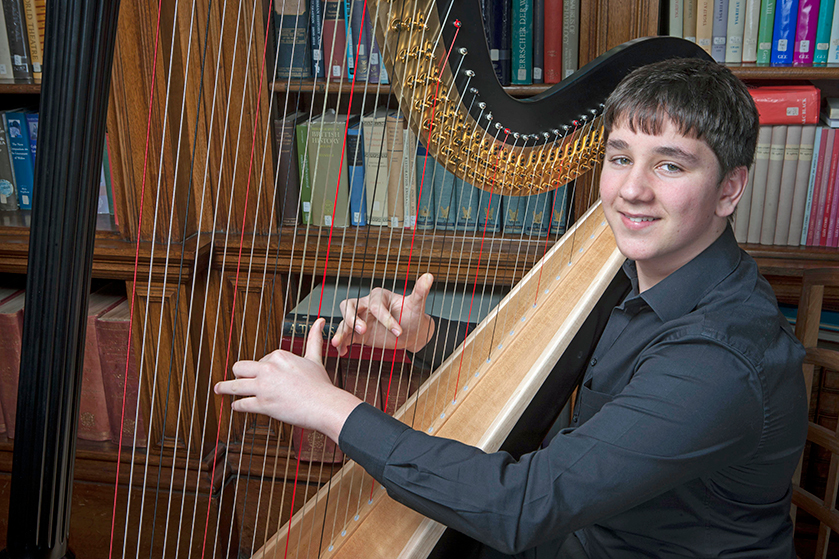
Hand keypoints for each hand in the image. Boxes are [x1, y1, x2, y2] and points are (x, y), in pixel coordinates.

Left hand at [214, 319, 361, 441]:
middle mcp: (268, 369)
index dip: (262, 369)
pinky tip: (235, 406)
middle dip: (237, 373)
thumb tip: (320, 321)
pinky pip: (242, 404)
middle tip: (234, 378)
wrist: (325, 405)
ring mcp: (264, 387)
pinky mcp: (262, 404)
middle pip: (240, 367)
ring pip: (235, 385)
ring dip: (224, 387)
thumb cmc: (321, 385)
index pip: (261, 360)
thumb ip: (313, 339)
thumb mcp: (314, 358)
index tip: (265, 376)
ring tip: (218, 389)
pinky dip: (237, 405)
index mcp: (279, 356)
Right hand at [331, 273, 435, 355]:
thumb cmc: (413, 316)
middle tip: (363, 330)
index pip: (376, 305)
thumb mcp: (417, 306)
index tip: (398, 331)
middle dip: (353, 318)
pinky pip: (346, 336)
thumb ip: (420, 292)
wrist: (412, 333)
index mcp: (380, 296)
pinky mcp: (359, 334)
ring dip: (341, 331)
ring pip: (344, 321)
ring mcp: (361, 319)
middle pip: (349, 306)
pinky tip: (342, 351)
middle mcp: (367, 306)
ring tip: (339, 343)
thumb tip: (429, 276)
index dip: (386, 318)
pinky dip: (342, 343)